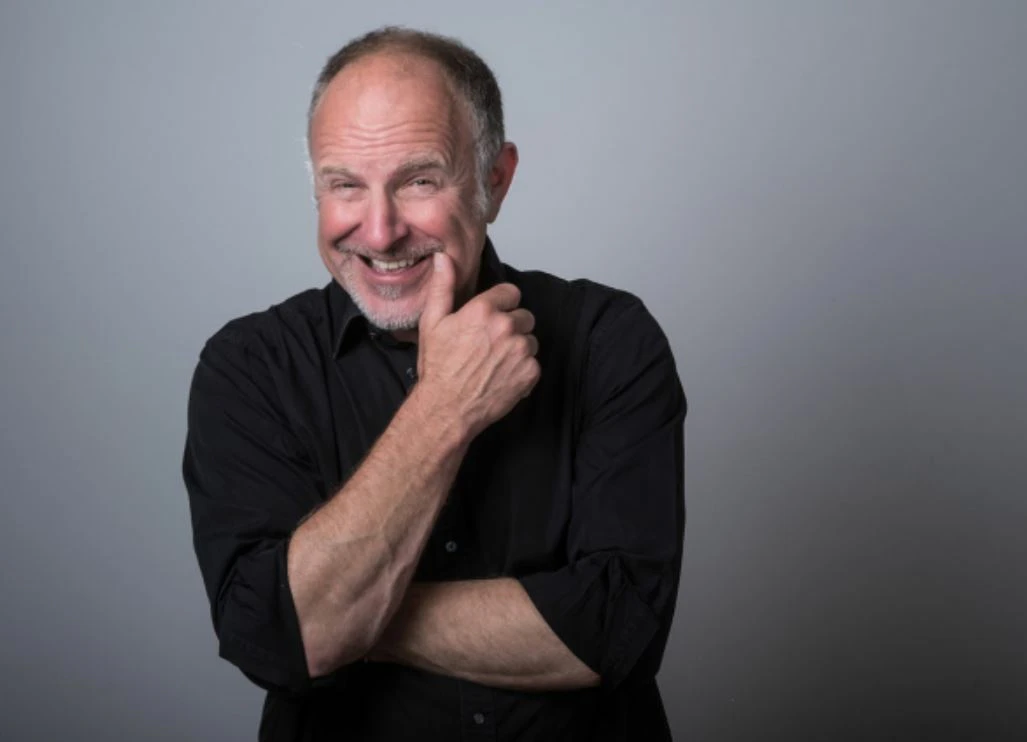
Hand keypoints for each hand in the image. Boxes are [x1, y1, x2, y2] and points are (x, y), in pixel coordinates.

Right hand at [415, 252, 539, 438]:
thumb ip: (442, 287)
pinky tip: (503, 377)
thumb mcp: (432, 323)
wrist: (446, 409)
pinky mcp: (530, 372)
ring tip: (496, 363)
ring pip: (530, 340)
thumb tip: (444, 259)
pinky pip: (534, 363)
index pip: (511, 293)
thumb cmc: (438, 367)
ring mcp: (521, 350)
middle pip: (523, 317)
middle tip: (490, 345)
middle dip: (511, 327)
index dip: (501, 304)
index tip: (492, 318)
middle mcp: (506, 327)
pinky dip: (522, 371)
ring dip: (518, 349)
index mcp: (483, 310)